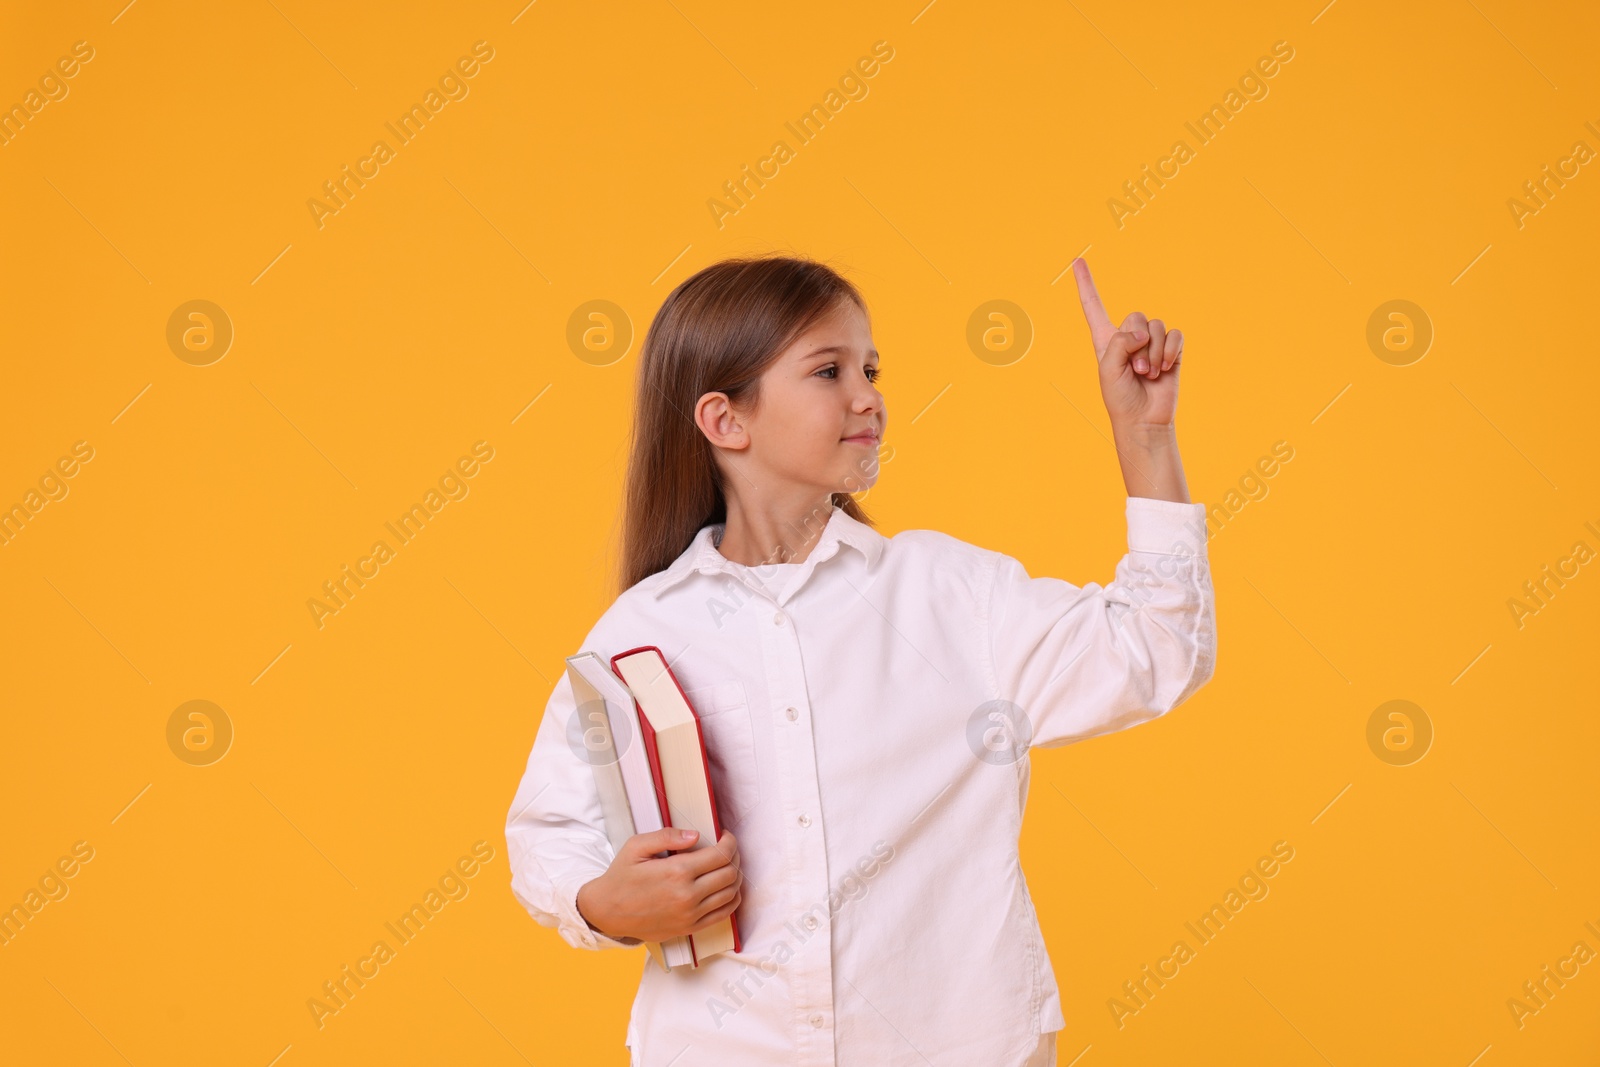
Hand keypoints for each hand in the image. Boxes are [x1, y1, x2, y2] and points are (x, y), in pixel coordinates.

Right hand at [576, 827, 742, 942]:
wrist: (607, 912)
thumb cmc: (621, 877)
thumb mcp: (636, 846)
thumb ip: (667, 836)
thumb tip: (695, 835)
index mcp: (677, 872)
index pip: (721, 855)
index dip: (730, 842)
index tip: (725, 836)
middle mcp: (687, 895)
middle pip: (730, 873)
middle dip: (734, 857)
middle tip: (727, 849)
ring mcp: (690, 914)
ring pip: (730, 893)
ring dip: (735, 877)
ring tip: (728, 866)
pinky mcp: (689, 928)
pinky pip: (723, 914)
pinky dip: (732, 899)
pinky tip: (728, 889)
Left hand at [1071, 257, 1182, 430]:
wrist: (1143, 420)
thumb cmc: (1120, 398)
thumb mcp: (1108, 368)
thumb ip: (1119, 342)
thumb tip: (1142, 332)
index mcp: (1105, 339)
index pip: (1093, 306)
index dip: (1085, 284)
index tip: (1076, 261)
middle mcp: (1129, 337)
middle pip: (1135, 316)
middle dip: (1136, 342)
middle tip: (1135, 370)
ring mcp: (1151, 343)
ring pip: (1156, 326)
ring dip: (1153, 352)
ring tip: (1147, 374)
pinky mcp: (1171, 351)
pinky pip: (1175, 335)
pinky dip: (1170, 350)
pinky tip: (1164, 368)